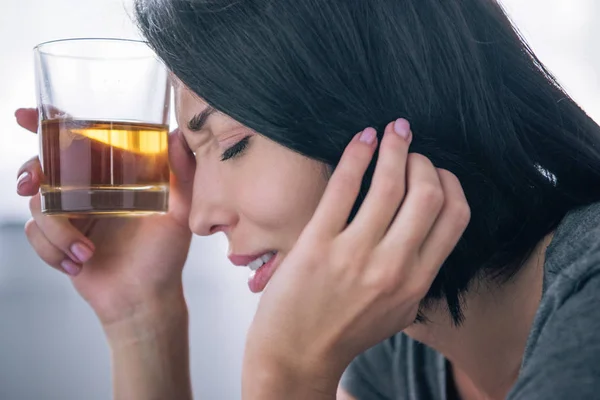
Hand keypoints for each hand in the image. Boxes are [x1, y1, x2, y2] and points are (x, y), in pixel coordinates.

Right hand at [15, 108, 194, 326]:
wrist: (144, 300)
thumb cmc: (165, 257)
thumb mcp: (179, 213)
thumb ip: (181, 175)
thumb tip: (179, 134)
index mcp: (117, 178)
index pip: (81, 140)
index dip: (51, 125)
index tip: (26, 116)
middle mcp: (91, 192)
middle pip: (47, 166)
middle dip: (33, 171)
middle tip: (33, 184)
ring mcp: (73, 216)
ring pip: (38, 205)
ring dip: (56, 231)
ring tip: (85, 252)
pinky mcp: (58, 241)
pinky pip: (35, 235)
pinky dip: (52, 250)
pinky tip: (77, 264)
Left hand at [243, 119, 469, 396]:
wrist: (296, 357)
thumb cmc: (345, 332)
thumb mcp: (397, 312)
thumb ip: (416, 274)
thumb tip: (424, 230)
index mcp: (418, 281)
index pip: (455, 216)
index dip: (450, 183)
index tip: (435, 171)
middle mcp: (393, 266)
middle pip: (428, 193)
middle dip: (422, 160)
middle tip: (409, 150)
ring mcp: (355, 255)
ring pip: (389, 184)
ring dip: (394, 148)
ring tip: (391, 133)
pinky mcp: (318, 245)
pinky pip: (343, 187)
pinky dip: (357, 154)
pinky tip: (362, 138)